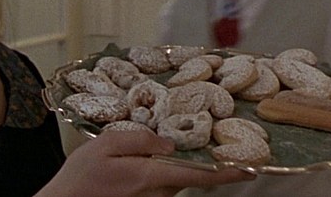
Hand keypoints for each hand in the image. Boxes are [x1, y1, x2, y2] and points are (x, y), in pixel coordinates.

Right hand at [37, 130, 254, 196]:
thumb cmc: (78, 179)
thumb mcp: (102, 147)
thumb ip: (139, 140)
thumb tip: (167, 141)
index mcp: (149, 177)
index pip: (198, 174)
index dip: (227, 171)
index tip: (252, 167)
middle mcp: (155, 193)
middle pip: (189, 173)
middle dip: (200, 158)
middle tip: (213, 138)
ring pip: (175, 177)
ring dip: (180, 163)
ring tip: (178, 142)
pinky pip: (162, 182)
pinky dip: (166, 169)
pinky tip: (155, 155)